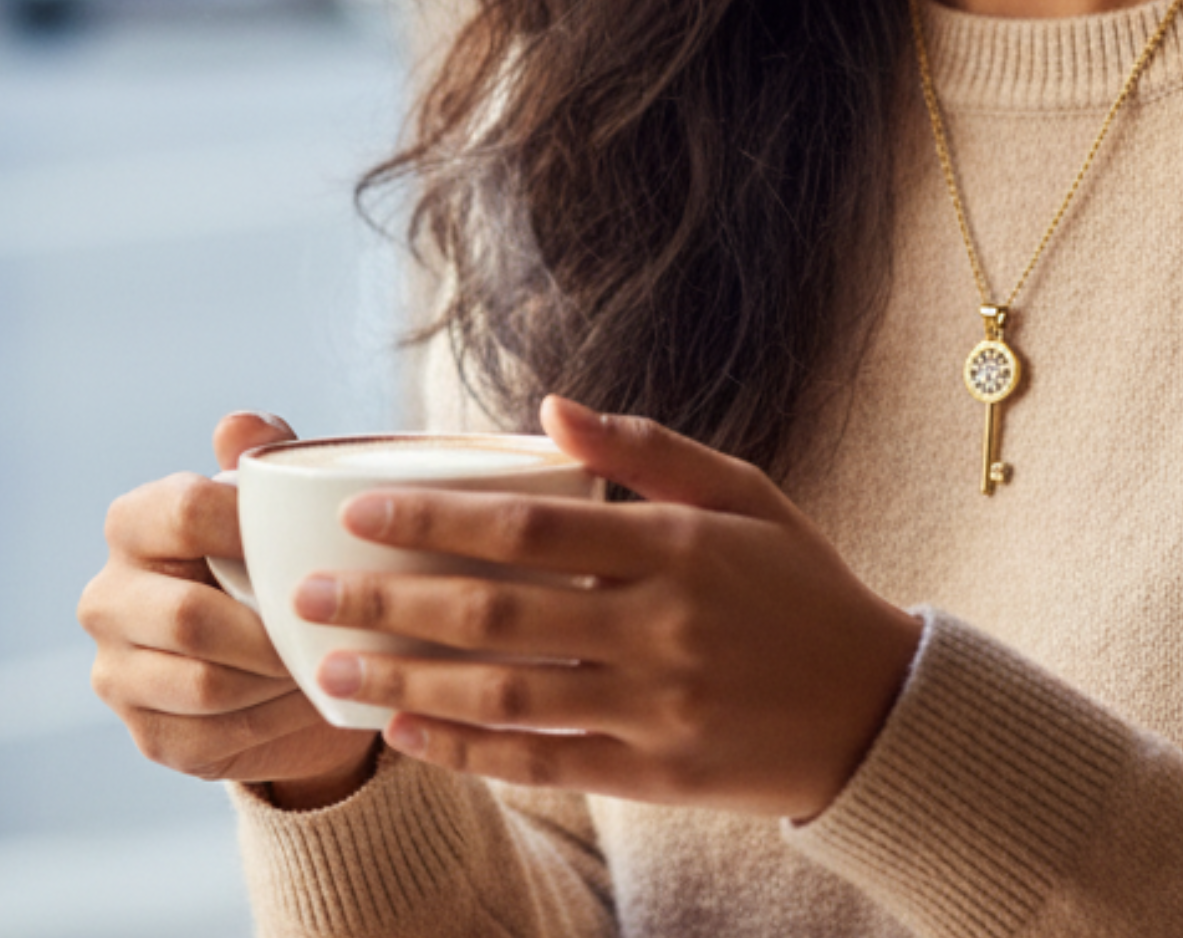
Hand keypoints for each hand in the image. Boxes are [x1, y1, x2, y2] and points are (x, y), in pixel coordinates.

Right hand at [78, 413, 379, 805]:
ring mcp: (116, 673)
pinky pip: (216, 732)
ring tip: (332, 657)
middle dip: (274, 624)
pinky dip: (275, 718)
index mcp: (134, 523)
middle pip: (191, 616)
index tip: (311, 537)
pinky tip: (308, 695)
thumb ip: (263, 455)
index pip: (184, 511)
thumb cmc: (279, 553)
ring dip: (280, 675)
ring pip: (207, 683)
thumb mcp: (280, 499)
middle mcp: (107, 598)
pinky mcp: (147, 735)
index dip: (253, 525)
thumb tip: (238, 424)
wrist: (279, 650)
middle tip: (334, 619)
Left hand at [294, 398, 921, 818]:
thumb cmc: (799, 581)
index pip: (530, 525)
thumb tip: (548, 407)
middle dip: (392, 603)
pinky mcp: (654, 775)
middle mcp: (660, 625)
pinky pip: (543, 765)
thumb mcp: (743, 491)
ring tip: (334, 670)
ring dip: (409, 683)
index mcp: (676, 543)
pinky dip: (469, 752)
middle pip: (498, 614)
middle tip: (308, 597)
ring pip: (506, 697)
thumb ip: (648, 448)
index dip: (436, 518)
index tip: (358, 512)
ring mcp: (655, 707)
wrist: (874, 707)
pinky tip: (408, 735)